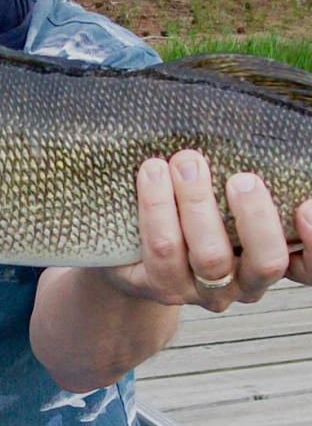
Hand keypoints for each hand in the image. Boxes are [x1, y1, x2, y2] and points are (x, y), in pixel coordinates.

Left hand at [104, 150, 311, 312]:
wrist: (131, 251)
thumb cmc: (190, 213)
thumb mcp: (223, 200)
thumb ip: (246, 184)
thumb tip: (252, 135)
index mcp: (269, 258)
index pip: (310, 264)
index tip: (307, 205)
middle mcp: (245, 282)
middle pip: (266, 261)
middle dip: (255, 217)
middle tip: (242, 179)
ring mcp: (204, 291)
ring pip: (210, 257)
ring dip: (197, 204)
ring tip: (185, 162)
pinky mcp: (162, 287)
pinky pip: (160, 253)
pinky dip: (156, 210)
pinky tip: (152, 175)